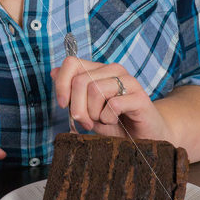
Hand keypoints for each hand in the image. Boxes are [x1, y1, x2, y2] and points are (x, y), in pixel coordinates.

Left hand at [51, 58, 173, 141]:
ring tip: (101, 121)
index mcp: (98, 69)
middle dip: (77, 107)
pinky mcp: (140, 96)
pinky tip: (114, 121)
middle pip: (81, 81)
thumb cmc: (115, 122)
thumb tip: (53, 72)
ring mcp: (128, 80)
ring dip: (93, 113)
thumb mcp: (88, 109)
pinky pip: (113, 104)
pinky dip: (108, 118)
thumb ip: (72, 92)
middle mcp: (112, 69)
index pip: (71, 62)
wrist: (146, 137)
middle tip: (85, 123)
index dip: (61, 83)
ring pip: (95, 90)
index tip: (61, 104)